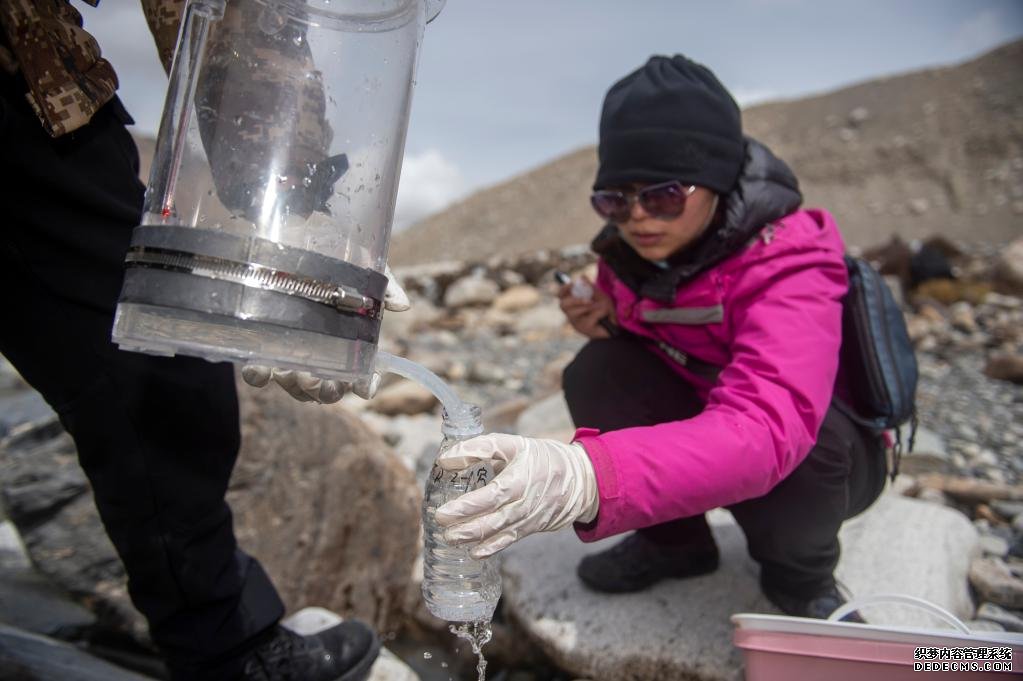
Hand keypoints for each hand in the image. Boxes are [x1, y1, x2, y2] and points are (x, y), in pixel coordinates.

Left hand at [241, 265, 409, 402]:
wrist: (294, 234)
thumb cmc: (335, 255)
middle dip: (327, 392)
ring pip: (294, 386)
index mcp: (348, 342)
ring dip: (296, 386)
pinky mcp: (261, 343)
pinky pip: (258, 372)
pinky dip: (259, 375)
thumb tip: (403, 305)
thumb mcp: (364, 269)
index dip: (366, 384)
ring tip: (296, 372)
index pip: (361, 375)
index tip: (367, 387)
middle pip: (325, 389)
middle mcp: (320, 352)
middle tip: (325, 383)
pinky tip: (260, 368)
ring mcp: (290, 351)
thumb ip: (384, 288)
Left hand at [434, 434, 598, 557]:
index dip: (468, 506)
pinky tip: (474, 552)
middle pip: (493, 519)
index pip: (492, 496)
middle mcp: (526, 503)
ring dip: (473, 538)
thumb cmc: (542, 458)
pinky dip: (492, 548)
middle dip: (465, 525)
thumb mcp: (514, 444)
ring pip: (499, 532)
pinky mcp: (531, 528)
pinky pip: (510, 540)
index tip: (444, 510)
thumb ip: (479, 448)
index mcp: (521, 479)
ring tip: (450, 539)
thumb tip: (446, 459)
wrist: (580, 480)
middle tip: (441, 524)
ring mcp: (529, 519)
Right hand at [557, 276, 615, 338]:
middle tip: (589, 300)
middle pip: (563, 305)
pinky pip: (590, 317)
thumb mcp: (600, 297)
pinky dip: (601, 312)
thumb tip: (582, 277)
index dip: (563, 289)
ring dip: (590, 306)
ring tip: (602, 306)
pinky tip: (606, 316)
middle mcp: (572, 314)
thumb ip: (591, 288)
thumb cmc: (605, 311)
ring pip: (575, 312)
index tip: (571, 284)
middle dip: (575, 300)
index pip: (561, 295)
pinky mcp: (584, 329)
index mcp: (574, 304)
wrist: (615, 326)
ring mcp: (577, 323)